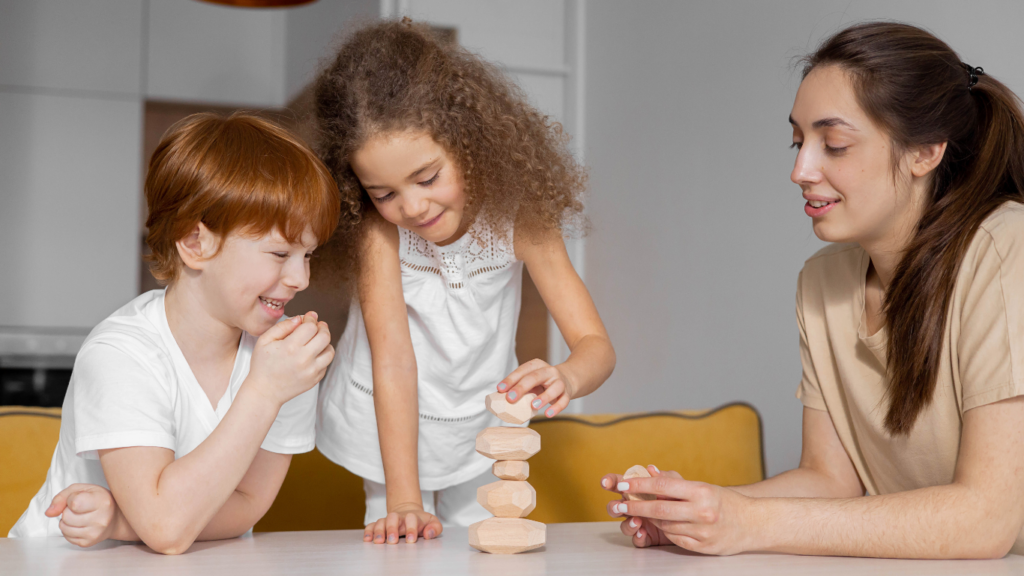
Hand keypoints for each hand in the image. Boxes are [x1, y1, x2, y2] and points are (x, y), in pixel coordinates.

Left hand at [46, 484, 119, 547]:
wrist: (115, 518)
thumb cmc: (97, 500)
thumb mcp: (82, 489)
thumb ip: (62, 497)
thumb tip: (49, 513)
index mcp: (102, 502)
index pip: (74, 503)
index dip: (71, 499)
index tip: (80, 497)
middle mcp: (101, 519)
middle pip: (66, 516)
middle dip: (68, 511)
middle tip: (79, 509)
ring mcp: (95, 533)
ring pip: (64, 527)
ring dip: (66, 521)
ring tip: (78, 516)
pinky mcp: (88, 543)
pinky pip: (66, 537)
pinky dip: (69, 530)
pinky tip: (79, 525)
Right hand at [248, 311, 333, 406]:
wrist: (265, 392)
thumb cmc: (263, 366)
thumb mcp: (265, 341)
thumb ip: (283, 326)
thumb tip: (300, 318)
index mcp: (290, 347)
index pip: (311, 326)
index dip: (311, 318)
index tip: (309, 317)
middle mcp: (304, 359)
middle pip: (325, 336)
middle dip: (322, 327)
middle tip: (317, 325)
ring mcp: (312, 371)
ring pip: (330, 350)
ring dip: (325, 342)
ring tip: (316, 340)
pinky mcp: (315, 379)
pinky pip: (326, 363)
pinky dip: (322, 356)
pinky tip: (312, 354)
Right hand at [363, 503, 442, 544]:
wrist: (409, 513)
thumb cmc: (421, 522)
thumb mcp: (433, 522)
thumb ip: (435, 527)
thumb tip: (428, 534)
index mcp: (412, 517)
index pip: (412, 519)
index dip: (411, 529)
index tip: (411, 540)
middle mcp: (399, 518)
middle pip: (393, 518)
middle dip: (392, 529)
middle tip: (393, 541)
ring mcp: (388, 520)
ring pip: (381, 521)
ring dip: (379, 531)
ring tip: (379, 542)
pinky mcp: (379, 525)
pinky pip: (371, 525)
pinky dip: (368, 531)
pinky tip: (367, 539)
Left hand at [497, 358, 573, 417]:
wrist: (568, 379)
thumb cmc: (543, 382)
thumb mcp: (530, 380)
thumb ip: (518, 386)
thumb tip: (500, 396)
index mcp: (536, 365)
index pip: (522, 370)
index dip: (511, 379)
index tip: (500, 389)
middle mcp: (549, 371)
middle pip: (535, 377)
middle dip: (521, 387)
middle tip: (510, 398)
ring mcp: (560, 382)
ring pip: (554, 388)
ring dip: (543, 397)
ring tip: (532, 406)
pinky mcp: (567, 393)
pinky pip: (564, 401)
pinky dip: (556, 408)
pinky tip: (548, 414)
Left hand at [601, 466, 756, 554]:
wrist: (754, 524)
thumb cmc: (726, 502)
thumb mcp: (702, 486)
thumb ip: (675, 482)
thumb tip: (649, 471)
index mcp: (701, 491)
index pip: (662, 487)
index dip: (639, 486)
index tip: (622, 485)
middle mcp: (702, 512)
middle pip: (659, 510)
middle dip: (635, 507)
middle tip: (618, 504)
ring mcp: (702, 531)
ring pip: (665, 525)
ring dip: (650, 519)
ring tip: (641, 512)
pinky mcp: (703, 546)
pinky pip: (675, 538)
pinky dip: (666, 531)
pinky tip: (662, 524)